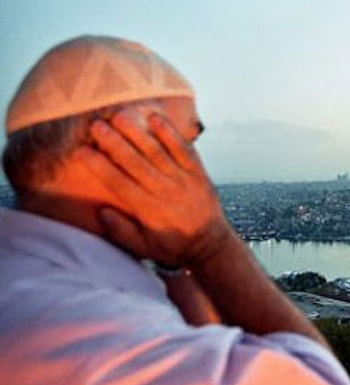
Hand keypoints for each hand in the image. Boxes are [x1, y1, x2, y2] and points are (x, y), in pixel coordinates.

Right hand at [78, 108, 230, 267]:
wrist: (210, 244)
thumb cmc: (173, 246)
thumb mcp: (144, 248)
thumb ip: (121, 231)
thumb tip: (101, 211)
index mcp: (148, 210)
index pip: (119, 183)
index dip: (100, 166)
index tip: (82, 151)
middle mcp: (164, 191)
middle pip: (135, 163)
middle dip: (114, 143)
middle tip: (96, 125)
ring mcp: (183, 180)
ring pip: (157, 152)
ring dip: (138, 133)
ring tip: (120, 115)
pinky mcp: (198, 172)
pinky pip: (184, 150)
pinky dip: (170, 134)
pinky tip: (156, 118)